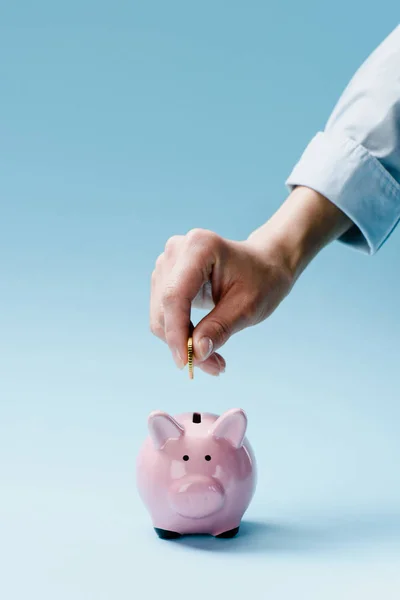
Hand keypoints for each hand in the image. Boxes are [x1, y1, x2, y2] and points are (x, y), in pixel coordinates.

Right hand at [150, 187, 351, 374]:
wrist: (265, 264)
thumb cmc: (262, 280)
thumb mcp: (248, 307)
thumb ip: (219, 328)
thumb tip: (196, 353)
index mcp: (199, 247)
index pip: (175, 295)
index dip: (176, 331)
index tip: (186, 363)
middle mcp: (177, 249)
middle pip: (165, 307)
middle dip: (183, 342)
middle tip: (214, 368)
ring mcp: (168, 262)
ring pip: (161, 314)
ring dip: (182, 342)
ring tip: (214, 361)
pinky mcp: (166, 277)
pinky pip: (164, 313)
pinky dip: (180, 335)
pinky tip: (203, 346)